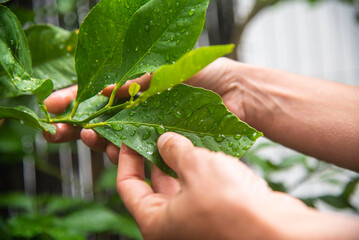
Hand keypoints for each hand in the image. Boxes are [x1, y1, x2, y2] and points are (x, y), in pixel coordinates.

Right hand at [43, 58, 245, 162]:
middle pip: (99, 118)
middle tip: (53, 129)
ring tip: (79, 134)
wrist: (237, 93)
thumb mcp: (165, 68)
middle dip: (74, 123)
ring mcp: (148, 128)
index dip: (74, 98)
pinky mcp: (161, 145)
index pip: (97, 93)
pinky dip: (115, 149)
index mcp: (137, 87)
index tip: (52, 104)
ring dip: (91, 137)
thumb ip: (135, 80)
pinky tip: (103, 144)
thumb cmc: (206, 75)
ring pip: (111, 136)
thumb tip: (104, 88)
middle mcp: (139, 109)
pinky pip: (132, 150)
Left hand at [117, 132, 358, 239]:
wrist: (279, 230)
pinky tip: (200, 148)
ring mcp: (195, 220)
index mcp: (156, 223)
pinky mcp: (216, 213)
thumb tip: (165, 141)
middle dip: (151, 157)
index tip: (128, 138)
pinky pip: (198, 186)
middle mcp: (173, 225)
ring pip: (178, 184)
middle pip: (152, 185)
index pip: (128, 187)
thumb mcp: (195, 167)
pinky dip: (196, 168)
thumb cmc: (232, 207)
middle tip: (151, 132)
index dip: (126, 159)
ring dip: (176, 160)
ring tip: (176, 135)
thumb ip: (174, 150)